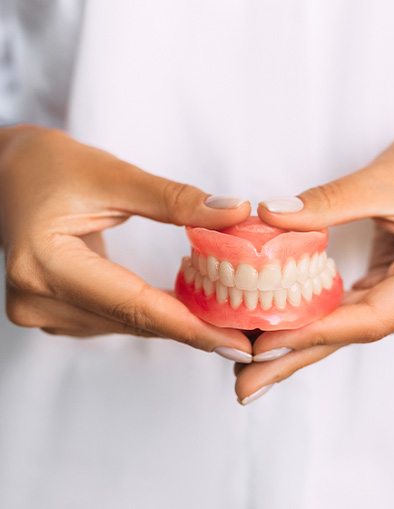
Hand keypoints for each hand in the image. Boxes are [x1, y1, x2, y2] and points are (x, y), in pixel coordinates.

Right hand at [0, 125, 251, 356]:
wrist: (7, 173)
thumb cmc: (51, 166)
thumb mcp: (114, 175)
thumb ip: (175, 199)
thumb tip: (235, 214)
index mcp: (45, 264)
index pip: (134, 305)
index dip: (190, 326)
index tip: (237, 341)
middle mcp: (37, 299)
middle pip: (133, 320)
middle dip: (193, 329)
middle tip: (245, 336)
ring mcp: (41, 311)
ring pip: (126, 324)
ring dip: (174, 322)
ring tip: (224, 320)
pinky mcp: (52, 311)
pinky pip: (114, 319)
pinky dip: (151, 313)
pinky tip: (184, 308)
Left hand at [235, 114, 393, 402]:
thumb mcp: (383, 178)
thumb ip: (327, 202)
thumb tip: (270, 217)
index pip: (370, 318)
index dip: (313, 332)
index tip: (263, 345)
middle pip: (354, 334)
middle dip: (296, 358)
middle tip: (246, 385)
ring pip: (348, 327)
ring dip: (300, 344)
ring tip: (253, 366)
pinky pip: (350, 310)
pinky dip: (315, 320)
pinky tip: (282, 331)